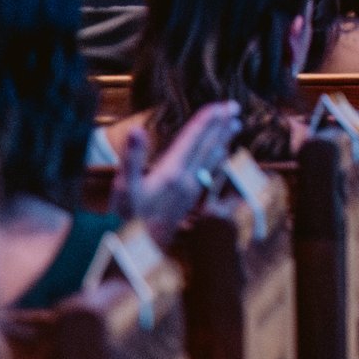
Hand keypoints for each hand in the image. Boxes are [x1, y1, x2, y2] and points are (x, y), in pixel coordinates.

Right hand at [113, 100, 241, 243]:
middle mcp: (186, 179)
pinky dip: (217, 160)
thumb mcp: (122, 188)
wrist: (138, 253)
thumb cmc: (126, 220)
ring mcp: (189, 190)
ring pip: (210, 159)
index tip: (221, 105)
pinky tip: (222, 156)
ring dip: (222, 140)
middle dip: (220, 125)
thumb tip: (135, 130)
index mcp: (171, 172)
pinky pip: (208, 173)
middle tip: (235, 107)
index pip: (193, 139)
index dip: (206, 120)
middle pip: (206, 146)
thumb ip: (132, 158)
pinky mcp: (189, 200)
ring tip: (236, 125)